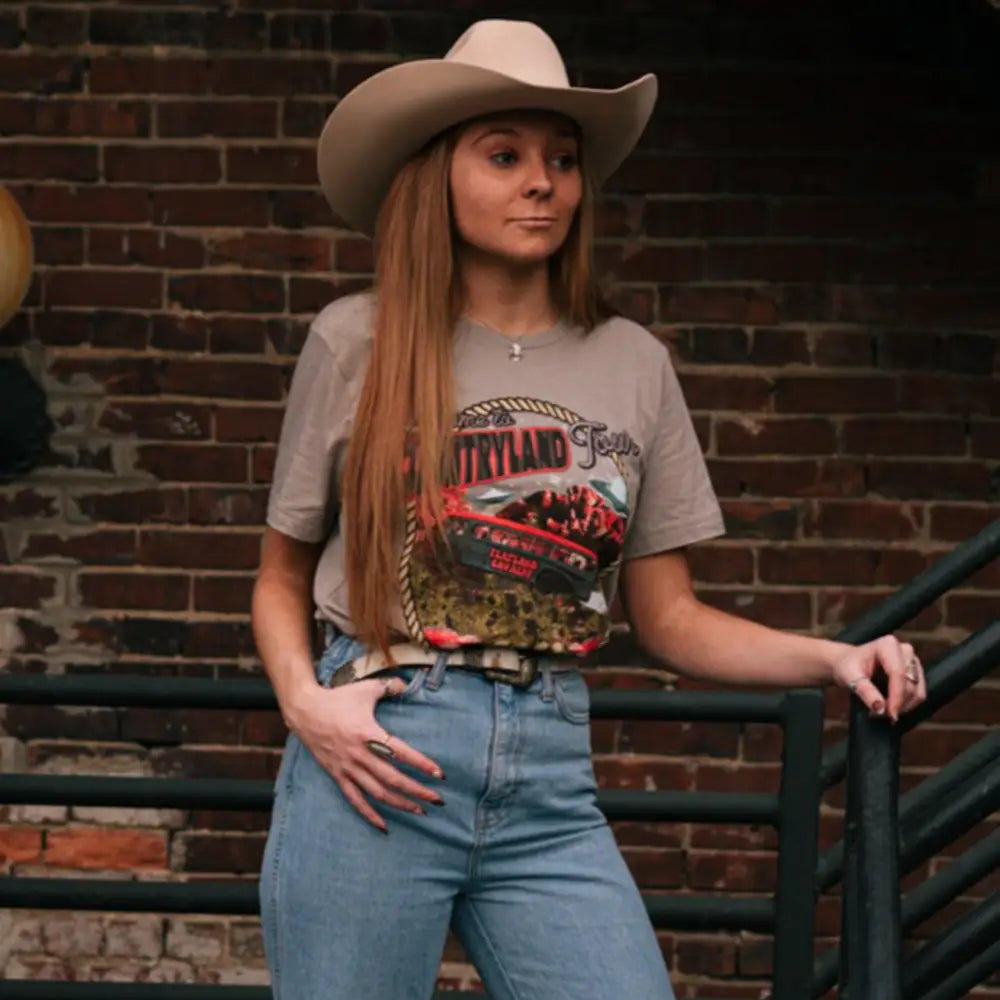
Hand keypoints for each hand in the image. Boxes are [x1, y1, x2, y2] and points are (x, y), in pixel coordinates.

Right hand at [285, 675, 444, 832]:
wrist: (305, 710)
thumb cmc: (337, 699)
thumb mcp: (366, 689)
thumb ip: (389, 686)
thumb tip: (408, 684)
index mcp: (368, 734)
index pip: (400, 753)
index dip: (421, 764)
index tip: (439, 774)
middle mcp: (359, 755)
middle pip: (392, 779)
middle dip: (417, 791)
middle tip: (437, 800)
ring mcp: (347, 767)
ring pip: (377, 792)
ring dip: (399, 804)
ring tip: (419, 810)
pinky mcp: (337, 775)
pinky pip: (355, 799)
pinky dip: (369, 814)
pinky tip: (384, 826)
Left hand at [829, 635, 926, 721]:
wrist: (847, 663)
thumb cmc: (847, 666)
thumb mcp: (849, 677)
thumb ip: (865, 691)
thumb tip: (881, 708)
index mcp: (888, 645)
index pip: (898, 674)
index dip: (896, 697)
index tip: (890, 714)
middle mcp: (904, 650)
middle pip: (910, 684)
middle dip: (897, 703)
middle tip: (877, 714)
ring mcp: (912, 661)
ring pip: (917, 691)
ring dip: (903, 706)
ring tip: (882, 711)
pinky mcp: (915, 672)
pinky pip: (918, 694)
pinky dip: (906, 704)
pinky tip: (890, 707)